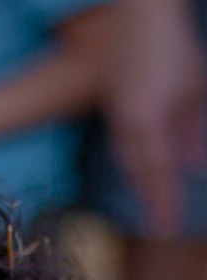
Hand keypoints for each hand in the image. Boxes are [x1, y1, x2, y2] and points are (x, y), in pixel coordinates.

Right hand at [108, 0, 206, 235]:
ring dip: (141, 181)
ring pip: (128, 158)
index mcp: (145, 122)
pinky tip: (141, 168)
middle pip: (138, 171)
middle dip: (152, 197)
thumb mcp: (192, 88)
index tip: (168, 227)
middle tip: (162, 224)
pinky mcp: (116, 106)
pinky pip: (124, 143)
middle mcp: (126, 124)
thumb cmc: (172, 46)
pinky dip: (135, 160)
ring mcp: (117, 115)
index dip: (163, 202)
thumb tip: (194, 165)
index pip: (157, 172)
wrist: (140, 15)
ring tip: (153, 202)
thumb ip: (190, 130)